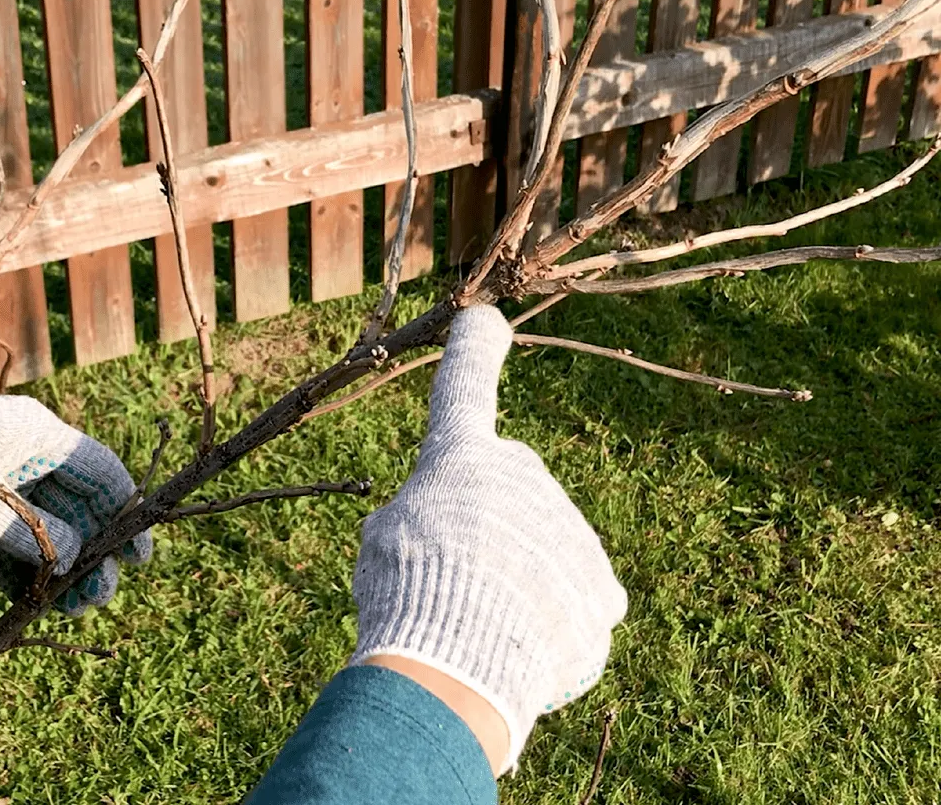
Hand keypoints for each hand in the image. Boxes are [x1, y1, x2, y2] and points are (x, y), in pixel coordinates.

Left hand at [0, 376, 149, 614]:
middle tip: (99, 597)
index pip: (103, 472)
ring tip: (72, 609)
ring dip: (60, 565)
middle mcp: (25, 452)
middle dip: (94, 551)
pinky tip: (36, 602)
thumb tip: (77, 556)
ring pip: (45, 524)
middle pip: (78, 504)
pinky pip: (9, 535)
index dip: (129, 514)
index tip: (141, 558)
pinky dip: (23, 565)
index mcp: (37, 434)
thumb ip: (29, 533)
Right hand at [351, 305, 627, 773]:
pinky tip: (519, 648)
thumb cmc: (406, 594)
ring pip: (541, 554)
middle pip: (507, 496)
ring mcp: (572, 535)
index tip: (484, 319)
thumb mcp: (385, 541)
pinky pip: (572, 601)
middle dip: (487, 528)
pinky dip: (548, 622)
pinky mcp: (603, 593)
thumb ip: (421, 518)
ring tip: (482, 627)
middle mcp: (526, 480)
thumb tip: (452, 537)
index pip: (465, 386)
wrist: (460, 669)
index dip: (473, 349)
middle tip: (455, 577)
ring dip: (517, 582)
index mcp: (463, 458)